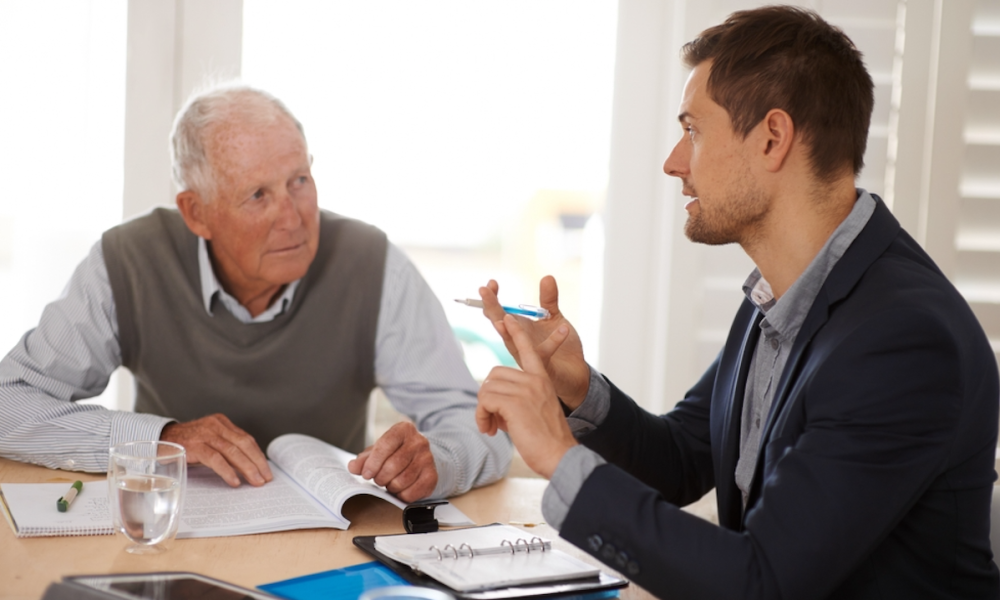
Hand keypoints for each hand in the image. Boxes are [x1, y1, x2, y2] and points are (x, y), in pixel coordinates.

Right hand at [159, 414, 272, 486]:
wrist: (158, 439)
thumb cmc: (185, 444)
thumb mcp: (208, 441)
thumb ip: (225, 449)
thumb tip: (246, 468)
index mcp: (221, 423)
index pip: (246, 439)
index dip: (258, 455)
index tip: (266, 469)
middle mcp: (215, 425)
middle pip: (243, 444)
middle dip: (257, 462)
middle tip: (265, 478)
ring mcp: (205, 434)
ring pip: (232, 451)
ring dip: (247, 468)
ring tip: (255, 481)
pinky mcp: (194, 445)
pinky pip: (215, 458)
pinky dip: (227, 471)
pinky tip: (235, 481)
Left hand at [348, 422, 437, 501]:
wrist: (420, 458)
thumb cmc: (396, 453)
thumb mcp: (378, 451)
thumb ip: (364, 459)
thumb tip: (353, 467)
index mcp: (404, 430)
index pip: (385, 445)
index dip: (372, 463)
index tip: (366, 474)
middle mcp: (419, 442)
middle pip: (393, 465)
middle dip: (380, 477)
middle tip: (378, 479)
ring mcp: (428, 458)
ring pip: (402, 480)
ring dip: (391, 487)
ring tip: (390, 483)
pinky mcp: (432, 475)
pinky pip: (412, 492)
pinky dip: (402, 495)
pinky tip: (400, 490)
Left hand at [477, 315, 577, 478]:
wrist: (560, 456)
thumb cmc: (547, 440)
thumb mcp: (535, 412)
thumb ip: (518, 400)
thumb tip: (493, 403)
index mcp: (542, 379)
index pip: (528, 350)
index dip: (516, 334)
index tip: (507, 319)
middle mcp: (534, 380)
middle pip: (494, 375)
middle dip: (487, 398)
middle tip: (492, 420)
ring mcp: (525, 389)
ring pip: (487, 388)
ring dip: (482, 410)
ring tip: (491, 428)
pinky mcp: (515, 402)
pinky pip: (485, 400)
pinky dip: (481, 416)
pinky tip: (490, 430)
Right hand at [479, 276, 589, 408]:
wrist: (575, 375)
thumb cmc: (561, 348)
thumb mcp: (554, 318)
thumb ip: (549, 300)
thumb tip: (547, 277)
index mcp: (518, 329)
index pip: (499, 312)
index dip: (493, 298)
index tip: (491, 282)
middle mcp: (518, 343)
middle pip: (499, 324)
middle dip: (491, 307)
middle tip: (483, 290)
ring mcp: (527, 356)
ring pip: (512, 342)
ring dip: (508, 329)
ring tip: (506, 317)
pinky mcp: (542, 368)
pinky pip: (544, 353)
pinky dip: (554, 340)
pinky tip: (563, 328)